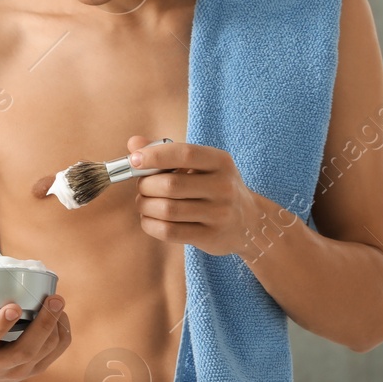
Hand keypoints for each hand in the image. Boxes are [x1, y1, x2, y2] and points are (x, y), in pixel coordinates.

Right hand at [0, 292, 71, 381]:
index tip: (13, 306)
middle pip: (25, 350)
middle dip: (43, 324)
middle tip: (54, 299)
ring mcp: (16, 372)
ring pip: (43, 353)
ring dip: (55, 327)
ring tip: (58, 302)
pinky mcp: (31, 371)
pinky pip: (54, 355)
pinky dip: (62, 335)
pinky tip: (61, 315)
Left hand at [128, 135, 261, 256]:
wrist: (249, 222)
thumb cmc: (214, 187)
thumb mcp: (200, 165)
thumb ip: (167, 152)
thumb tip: (134, 144)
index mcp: (220, 162)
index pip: (185, 154)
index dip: (155, 156)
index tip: (134, 160)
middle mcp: (223, 187)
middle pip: (171, 185)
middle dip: (146, 186)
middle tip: (141, 187)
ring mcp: (219, 214)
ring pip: (167, 210)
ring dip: (145, 206)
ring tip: (144, 203)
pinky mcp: (211, 237)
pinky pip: (169, 232)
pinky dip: (150, 224)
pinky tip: (149, 219)